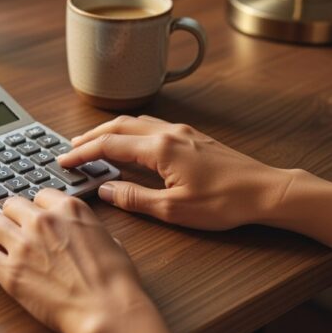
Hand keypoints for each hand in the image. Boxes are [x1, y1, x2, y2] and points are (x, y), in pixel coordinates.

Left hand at [0, 188, 150, 332]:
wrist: (107, 312)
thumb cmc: (116, 282)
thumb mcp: (110, 240)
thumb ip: (88, 230)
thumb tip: (82, 235)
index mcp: (69, 209)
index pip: (40, 195)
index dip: (37, 209)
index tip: (36, 218)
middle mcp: (43, 220)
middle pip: (11, 204)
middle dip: (13, 217)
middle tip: (14, 231)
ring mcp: (23, 244)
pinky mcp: (10, 272)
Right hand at [58, 115, 292, 229]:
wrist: (267, 191)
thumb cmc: (225, 203)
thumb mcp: (174, 210)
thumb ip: (135, 199)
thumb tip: (105, 192)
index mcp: (160, 149)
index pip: (109, 146)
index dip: (83, 152)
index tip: (64, 160)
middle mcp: (168, 133)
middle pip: (118, 126)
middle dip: (91, 136)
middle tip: (70, 147)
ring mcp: (182, 132)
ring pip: (135, 123)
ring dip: (110, 131)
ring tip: (93, 142)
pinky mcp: (192, 137)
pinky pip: (151, 126)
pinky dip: (130, 131)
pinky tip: (129, 143)